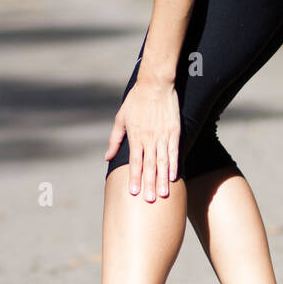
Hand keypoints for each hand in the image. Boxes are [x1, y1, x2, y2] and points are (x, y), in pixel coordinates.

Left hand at [106, 79, 180, 201]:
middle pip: (149, 166)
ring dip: (162, 179)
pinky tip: (173, 177)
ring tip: (163, 194)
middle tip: (149, 200)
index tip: (134, 192)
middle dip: (148, 184)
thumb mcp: (120, 118)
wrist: (155, 83)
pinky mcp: (174, 131)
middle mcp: (149, 138)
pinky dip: (174, 165)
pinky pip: (174, 151)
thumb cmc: (136, 100)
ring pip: (162, 161)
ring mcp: (163, 135)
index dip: (134, 178)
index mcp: (135, 136)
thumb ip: (114, 139)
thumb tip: (108, 157)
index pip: (135, 162)